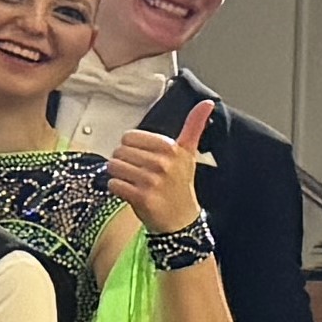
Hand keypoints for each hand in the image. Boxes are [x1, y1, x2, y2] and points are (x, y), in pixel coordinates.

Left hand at [110, 99, 213, 238]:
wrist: (180, 218)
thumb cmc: (179, 183)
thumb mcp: (189, 152)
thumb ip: (194, 126)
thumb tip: (207, 102)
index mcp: (172, 148)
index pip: (130, 136)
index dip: (131, 147)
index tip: (142, 157)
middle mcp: (163, 162)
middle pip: (119, 151)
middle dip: (123, 161)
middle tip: (137, 172)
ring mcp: (152, 180)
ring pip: (113, 166)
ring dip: (118, 175)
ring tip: (132, 181)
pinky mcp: (142, 196)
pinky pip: (113, 184)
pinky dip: (116, 188)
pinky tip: (129, 192)